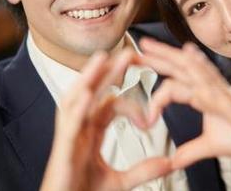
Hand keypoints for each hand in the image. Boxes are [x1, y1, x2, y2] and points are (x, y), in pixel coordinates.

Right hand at [40, 49, 171, 190]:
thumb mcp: (119, 182)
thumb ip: (143, 170)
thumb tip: (169, 163)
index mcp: (90, 132)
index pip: (108, 104)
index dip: (129, 100)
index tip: (150, 115)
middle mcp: (78, 129)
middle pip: (92, 93)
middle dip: (108, 72)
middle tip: (128, 52)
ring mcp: (68, 137)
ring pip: (75, 100)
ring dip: (88, 78)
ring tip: (102, 57)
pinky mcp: (61, 150)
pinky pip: (68, 125)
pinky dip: (77, 109)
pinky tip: (87, 94)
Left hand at [139, 38, 230, 179]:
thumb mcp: (211, 145)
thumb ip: (191, 150)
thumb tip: (173, 160)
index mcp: (204, 95)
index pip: (175, 80)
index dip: (157, 80)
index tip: (140, 81)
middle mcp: (210, 88)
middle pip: (179, 67)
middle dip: (158, 55)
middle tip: (138, 45)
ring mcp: (220, 92)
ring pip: (190, 68)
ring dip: (168, 56)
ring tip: (149, 47)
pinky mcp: (230, 102)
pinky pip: (211, 84)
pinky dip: (198, 69)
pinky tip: (188, 56)